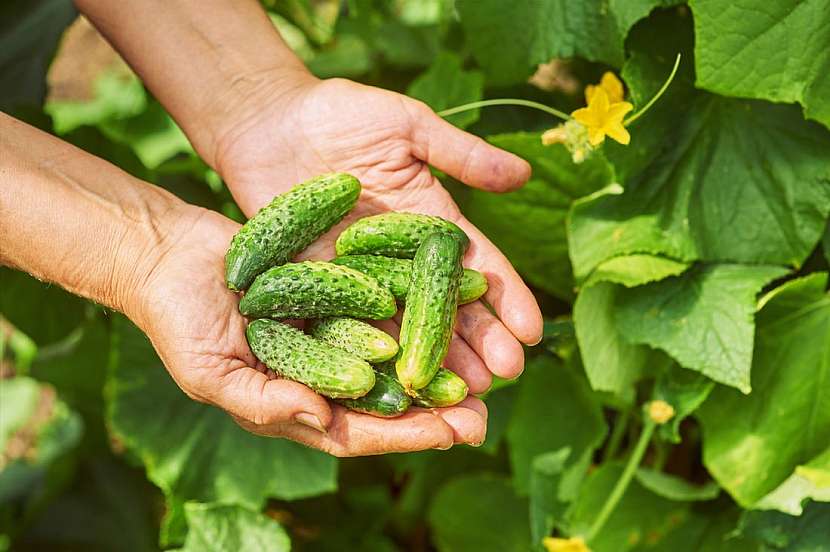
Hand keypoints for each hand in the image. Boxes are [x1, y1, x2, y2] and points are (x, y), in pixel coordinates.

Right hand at [136, 206, 486, 455]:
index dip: (404, 436)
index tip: (451, 434)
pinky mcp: (334, 293)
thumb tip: (324, 423)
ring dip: (434, 365)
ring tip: (482, 370)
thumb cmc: (176, 320)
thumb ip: (264, 402)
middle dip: (434, 412)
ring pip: (392, 357)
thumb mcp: (209, 372)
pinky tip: (447, 309)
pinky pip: (380, 307)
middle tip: (483, 415)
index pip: (356, 433)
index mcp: (292, 405)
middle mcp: (318, 374)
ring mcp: (329, 334)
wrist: (167, 253)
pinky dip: (411, 312)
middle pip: (385, 402)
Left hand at [213, 76, 543, 394]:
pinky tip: (394, 384)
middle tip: (505, 378)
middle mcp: (402, 259)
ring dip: (434, 361)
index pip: (477, 267)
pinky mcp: (321, 286)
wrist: (267, 122)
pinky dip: (373, 354)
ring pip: (405, 327)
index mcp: (431, 223)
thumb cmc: (340, 113)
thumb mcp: (407, 125)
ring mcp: (362, 277)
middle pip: (447, 307)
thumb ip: (461, 154)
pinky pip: (350, 325)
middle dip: (479, 342)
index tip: (530, 332)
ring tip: (460, 395)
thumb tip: (524, 173)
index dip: (505, 299)